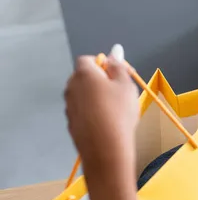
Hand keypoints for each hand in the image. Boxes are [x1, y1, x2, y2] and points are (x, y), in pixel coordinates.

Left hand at [64, 45, 138, 171]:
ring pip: (83, 96)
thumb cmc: (119, 112)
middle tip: (120, 94)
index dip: (104, 65)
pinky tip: (107, 125)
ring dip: (96, 99)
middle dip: (100, 82)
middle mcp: (71, 87)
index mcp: (84, 74)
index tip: (118, 77)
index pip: (88, 59)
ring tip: (115, 112)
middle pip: (84, 77)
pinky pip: (83, 112)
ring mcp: (69, 106)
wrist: (106, 149)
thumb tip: (115, 50)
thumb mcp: (126, 85)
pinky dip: (93, 114)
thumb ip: (119, 66)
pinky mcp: (71, 124)